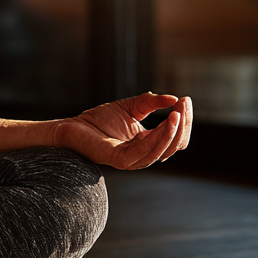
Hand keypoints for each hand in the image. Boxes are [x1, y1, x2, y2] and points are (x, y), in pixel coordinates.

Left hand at [56, 93, 191, 169]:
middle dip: (182, 125)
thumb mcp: (131, 107)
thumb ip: (151, 102)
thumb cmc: (99, 119)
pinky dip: (154, 139)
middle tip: (183, 105)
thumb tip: (174, 98)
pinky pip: (142, 152)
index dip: (183, 121)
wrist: (72, 126)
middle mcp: (144, 155)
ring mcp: (132, 159)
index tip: (185, 99)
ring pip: (160, 151)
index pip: (175, 138)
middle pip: (173, 146)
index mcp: (149, 144)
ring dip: (171, 133)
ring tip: (176, 114)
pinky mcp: (119, 159)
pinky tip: (161, 124)